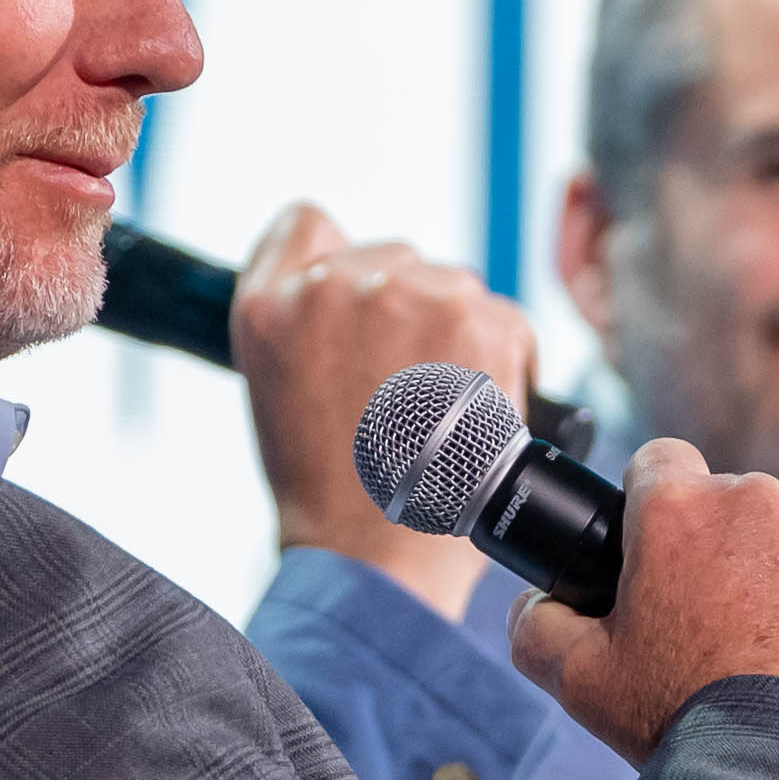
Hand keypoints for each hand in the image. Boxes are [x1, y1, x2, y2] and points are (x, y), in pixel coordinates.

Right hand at [230, 199, 535, 619]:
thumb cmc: (332, 488)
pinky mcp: (473, 319)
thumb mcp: (278, 386)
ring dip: (462, 337)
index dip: (343, 270)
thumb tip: (361, 289)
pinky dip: (510, 360)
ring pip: (454, 286)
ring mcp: (403, 297)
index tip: (363, 322)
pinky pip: (507, 317)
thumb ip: (305, 318)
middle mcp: (331, 285)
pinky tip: (482, 413)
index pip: (310, 226)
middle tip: (410, 395)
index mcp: (269, 302)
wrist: (373, 553)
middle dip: (411, 316)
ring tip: (445, 412)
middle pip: (396, 262)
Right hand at [507, 435, 778, 764]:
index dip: (657, 510)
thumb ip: (540, 627)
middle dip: (735, 561)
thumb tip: (538, 602)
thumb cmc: (689, 726)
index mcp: (681, 511)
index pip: (660, 466)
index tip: (667, 557)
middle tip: (729, 640)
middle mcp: (767, 503)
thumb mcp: (581, 684)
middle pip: (744, 512)